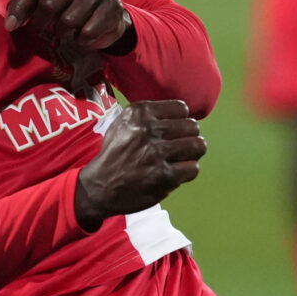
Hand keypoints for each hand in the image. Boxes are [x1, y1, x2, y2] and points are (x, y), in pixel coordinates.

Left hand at [4, 0, 132, 53]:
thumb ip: (25, 5)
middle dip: (42, 23)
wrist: (107, 15)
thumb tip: (10, 22)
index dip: (20, 8)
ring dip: (63, 32)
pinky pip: (88, 31)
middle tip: (44, 30)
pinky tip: (82, 35)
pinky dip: (81, 39)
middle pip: (49, 4)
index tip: (11, 26)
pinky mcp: (113, 6)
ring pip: (68, 20)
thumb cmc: (69, 5)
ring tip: (65, 31)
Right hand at [74, 100, 206, 229]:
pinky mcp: (164, 176)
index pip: (182, 108)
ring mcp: (157, 153)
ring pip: (198, 145)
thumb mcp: (123, 123)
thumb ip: (149, 116)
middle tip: (181, 146)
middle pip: (193, 126)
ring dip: (193, 153)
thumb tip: (183, 114)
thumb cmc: (114, 154)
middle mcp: (148, 130)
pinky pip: (193, 168)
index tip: (175, 130)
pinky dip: (188, 171)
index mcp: (139, 113)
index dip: (182, 120)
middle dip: (190, 136)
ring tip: (183, 158)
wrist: (99, 187)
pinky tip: (177, 173)